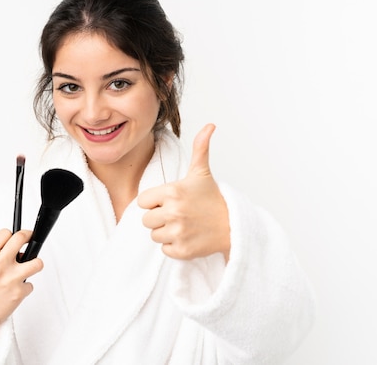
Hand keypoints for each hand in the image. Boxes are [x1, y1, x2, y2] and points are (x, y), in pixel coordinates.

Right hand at [0, 229, 42, 348]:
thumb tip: (15, 247)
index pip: (6, 232)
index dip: (13, 235)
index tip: (18, 237)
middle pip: (22, 238)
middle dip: (29, 237)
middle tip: (31, 240)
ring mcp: (10, 277)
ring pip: (37, 262)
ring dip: (35, 264)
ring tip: (29, 268)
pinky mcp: (18, 292)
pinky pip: (30, 285)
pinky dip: (24, 288)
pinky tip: (13, 291)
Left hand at [138, 124, 229, 260]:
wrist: (233, 225)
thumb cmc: (213, 199)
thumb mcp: (202, 173)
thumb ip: (200, 148)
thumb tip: (209, 125)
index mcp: (172, 192)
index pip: (143, 202)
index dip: (154, 202)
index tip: (170, 201)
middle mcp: (173, 212)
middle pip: (146, 220)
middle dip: (159, 218)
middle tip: (178, 214)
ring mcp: (178, 232)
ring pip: (154, 235)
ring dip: (165, 232)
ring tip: (183, 225)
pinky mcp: (182, 250)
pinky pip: (164, 249)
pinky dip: (173, 246)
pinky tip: (187, 237)